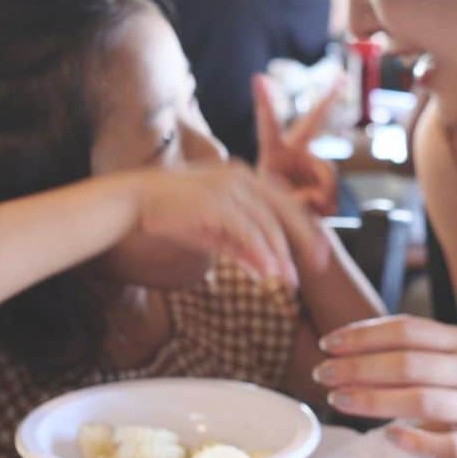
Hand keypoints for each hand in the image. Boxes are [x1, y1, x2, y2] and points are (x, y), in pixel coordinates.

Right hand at [133, 162, 329, 285]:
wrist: (134, 200)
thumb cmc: (173, 215)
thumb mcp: (215, 234)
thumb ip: (242, 248)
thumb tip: (269, 271)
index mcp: (245, 177)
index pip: (286, 202)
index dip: (306, 228)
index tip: (320, 252)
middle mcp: (242, 177)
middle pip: (287, 209)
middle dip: (307, 239)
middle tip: (321, 264)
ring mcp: (229, 187)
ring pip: (268, 224)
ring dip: (281, 255)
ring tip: (290, 280)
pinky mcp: (216, 201)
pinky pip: (248, 231)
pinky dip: (261, 252)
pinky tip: (270, 273)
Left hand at [253, 74, 340, 216]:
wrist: (289, 230)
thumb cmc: (271, 214)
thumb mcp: (272, 206)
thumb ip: (292, 197)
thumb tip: (317, 195)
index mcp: (273, 153)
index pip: (268, 126)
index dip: (264, 103)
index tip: (258, 78)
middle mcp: (295, 152)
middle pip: (311, 122)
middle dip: (326, 98)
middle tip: (341, 77)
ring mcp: (314, 164)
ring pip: (327, 171)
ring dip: (318, 193)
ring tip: (302, 206)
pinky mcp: (328, 181)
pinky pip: (332, 189)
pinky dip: (324, 205)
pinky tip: (316, 211)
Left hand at [313, 315, 456, 457]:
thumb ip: (430, 350)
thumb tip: (366, 348)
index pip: (408, 329)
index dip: (365, 335)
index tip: (330, 342)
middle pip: (408, 362)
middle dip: (358, 367)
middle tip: (323, 374)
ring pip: (422, 400)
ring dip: (374, 400)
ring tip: (339, 400)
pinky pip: (448, 442)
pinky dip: (416, 440)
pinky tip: (389, 437)